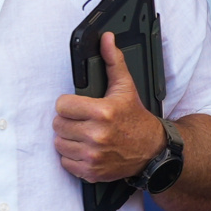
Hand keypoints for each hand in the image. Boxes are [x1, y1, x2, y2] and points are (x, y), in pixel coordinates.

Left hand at [54, 32, 165, 182]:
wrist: (152, 150)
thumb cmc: (136, 118)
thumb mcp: (126, 87)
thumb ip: (113, 61)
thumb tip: (107, 38)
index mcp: (102, 111)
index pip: (62, 105)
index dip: (69, 105)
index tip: (78, 107)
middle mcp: (96, 135)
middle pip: (58, 124)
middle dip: (68, 121)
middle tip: (82, 121)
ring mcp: (93, 156)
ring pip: (59, 143)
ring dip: (68, 139)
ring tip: (83, 135)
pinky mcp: (91, 172)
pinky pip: (65, 162)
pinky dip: (72, 157)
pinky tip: (85, 149)